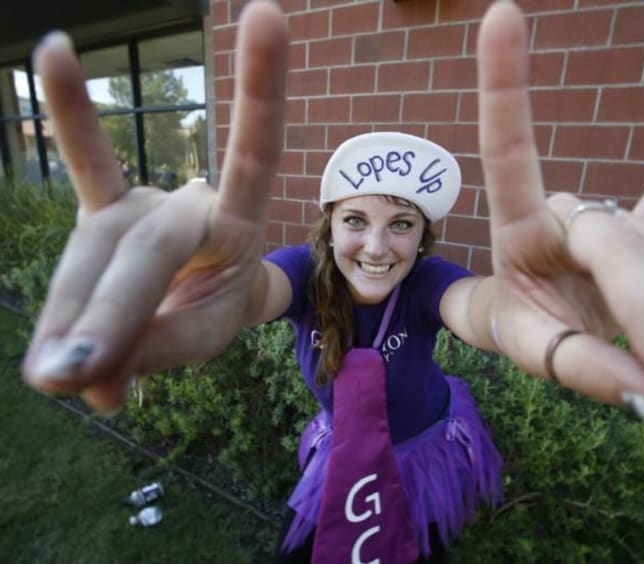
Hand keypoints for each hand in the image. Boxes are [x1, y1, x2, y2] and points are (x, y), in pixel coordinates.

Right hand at [22, 0, 287, 412]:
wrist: (217, 294)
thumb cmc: (218, 308)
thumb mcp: (205, 337)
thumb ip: (156, 350)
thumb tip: (86, 377)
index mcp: (241, 223)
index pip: (255, 155)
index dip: (263, 89)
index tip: (268, 15)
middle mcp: (193, 200)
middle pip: (149, 244)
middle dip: (111, 308)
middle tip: (70, 373)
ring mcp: (144, 203)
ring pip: (98, 249)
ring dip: (70, 311)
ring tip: (53, 374)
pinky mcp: (105, 212)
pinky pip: (85, 165)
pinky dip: (69, 117)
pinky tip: (56, 49)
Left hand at [478, 2, 643, 431]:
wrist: (530, 319)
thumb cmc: (520, 325)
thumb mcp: (533, 352)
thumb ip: (587, 371)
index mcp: (520, 227)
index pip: (510, 152)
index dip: (504, 88)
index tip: (501, 14)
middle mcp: (568, 210)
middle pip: (626, 246)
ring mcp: (610, 216)